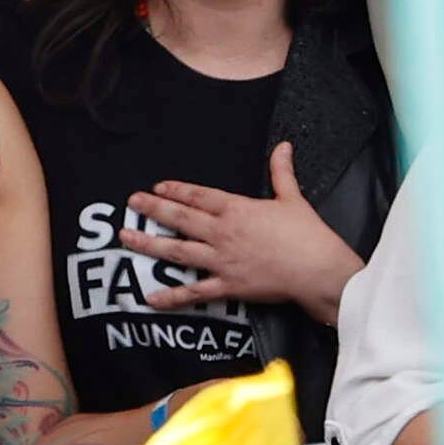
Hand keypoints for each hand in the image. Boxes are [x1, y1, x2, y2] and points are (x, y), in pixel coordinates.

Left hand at [120, 144, 365, 313]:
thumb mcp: (292, 198)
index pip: (199, 196)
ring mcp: (222, 260)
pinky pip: (194, 292)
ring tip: (126, 239)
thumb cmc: (308, 235)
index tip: (157, 187)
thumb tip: (283, 146)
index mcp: (237, 209)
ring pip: (178, 252)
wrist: (317, 270)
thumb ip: (281, 171)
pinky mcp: (228, 286)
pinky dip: (172, 297)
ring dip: (149, 245)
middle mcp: (223, 233)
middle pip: (181, 219)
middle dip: (153, 210)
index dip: (176, 190)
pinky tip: (150, 298)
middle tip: (132, 202)